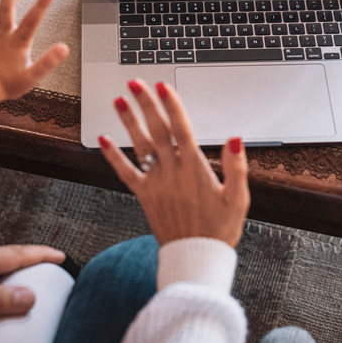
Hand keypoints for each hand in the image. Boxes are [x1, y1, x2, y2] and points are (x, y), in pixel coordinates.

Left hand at [98, 80, 249, 247]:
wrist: (196, 259)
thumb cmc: (220, 230)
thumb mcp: (238, 199)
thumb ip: (237, 167)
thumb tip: (235, 138)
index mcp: (196, 169)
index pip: (182, 129)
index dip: (171, 105)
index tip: (162, 86)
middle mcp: (172, 173)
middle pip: (157, 130)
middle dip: (146, 104)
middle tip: (135, 82)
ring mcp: (156, 183)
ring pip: (140, 146)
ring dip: (129, 122)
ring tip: (118, 100)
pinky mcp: (144, 195)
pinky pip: (125, 173)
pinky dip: (113, 156)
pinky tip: (103, 139)